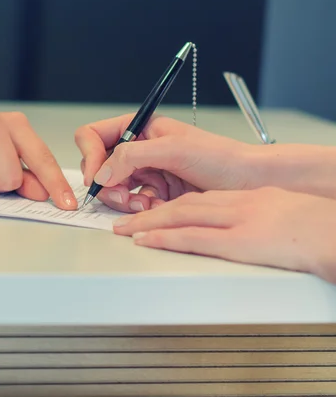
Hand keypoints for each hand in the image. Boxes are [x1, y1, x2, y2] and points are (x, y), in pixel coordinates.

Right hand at [75, 115, 254, 211]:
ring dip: (123, 200)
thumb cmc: (220, 157)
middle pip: (99, 167)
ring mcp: (145, 172)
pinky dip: (140, 209)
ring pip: (113, 189)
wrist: (248, 183)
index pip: (94, 136)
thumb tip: (101, 172)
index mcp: (139, 128)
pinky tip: (156, 207)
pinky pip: (132, 204)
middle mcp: (138, 149)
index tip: (95, 176)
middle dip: (107, 183)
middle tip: (122, 195)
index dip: (91, 155)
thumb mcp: (173, 149)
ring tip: (144, 203)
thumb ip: (131, 156)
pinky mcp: (154, 193)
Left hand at [112, 187, 335, 283]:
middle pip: (181, 204)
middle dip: (149, 212)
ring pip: (180, 216)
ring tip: (124, 229)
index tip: (150, 210)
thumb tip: (239, 228)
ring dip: (147, 223)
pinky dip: (165, 237)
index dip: (168, 205)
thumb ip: (252, 217)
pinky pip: (194, 237)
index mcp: (244, 200)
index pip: (197, 199)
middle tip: (125, 219)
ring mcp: (237, 221)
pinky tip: (146, 240)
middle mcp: (235, 206)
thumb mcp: (278, 214)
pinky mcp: (241, 241)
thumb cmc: (315, 226)